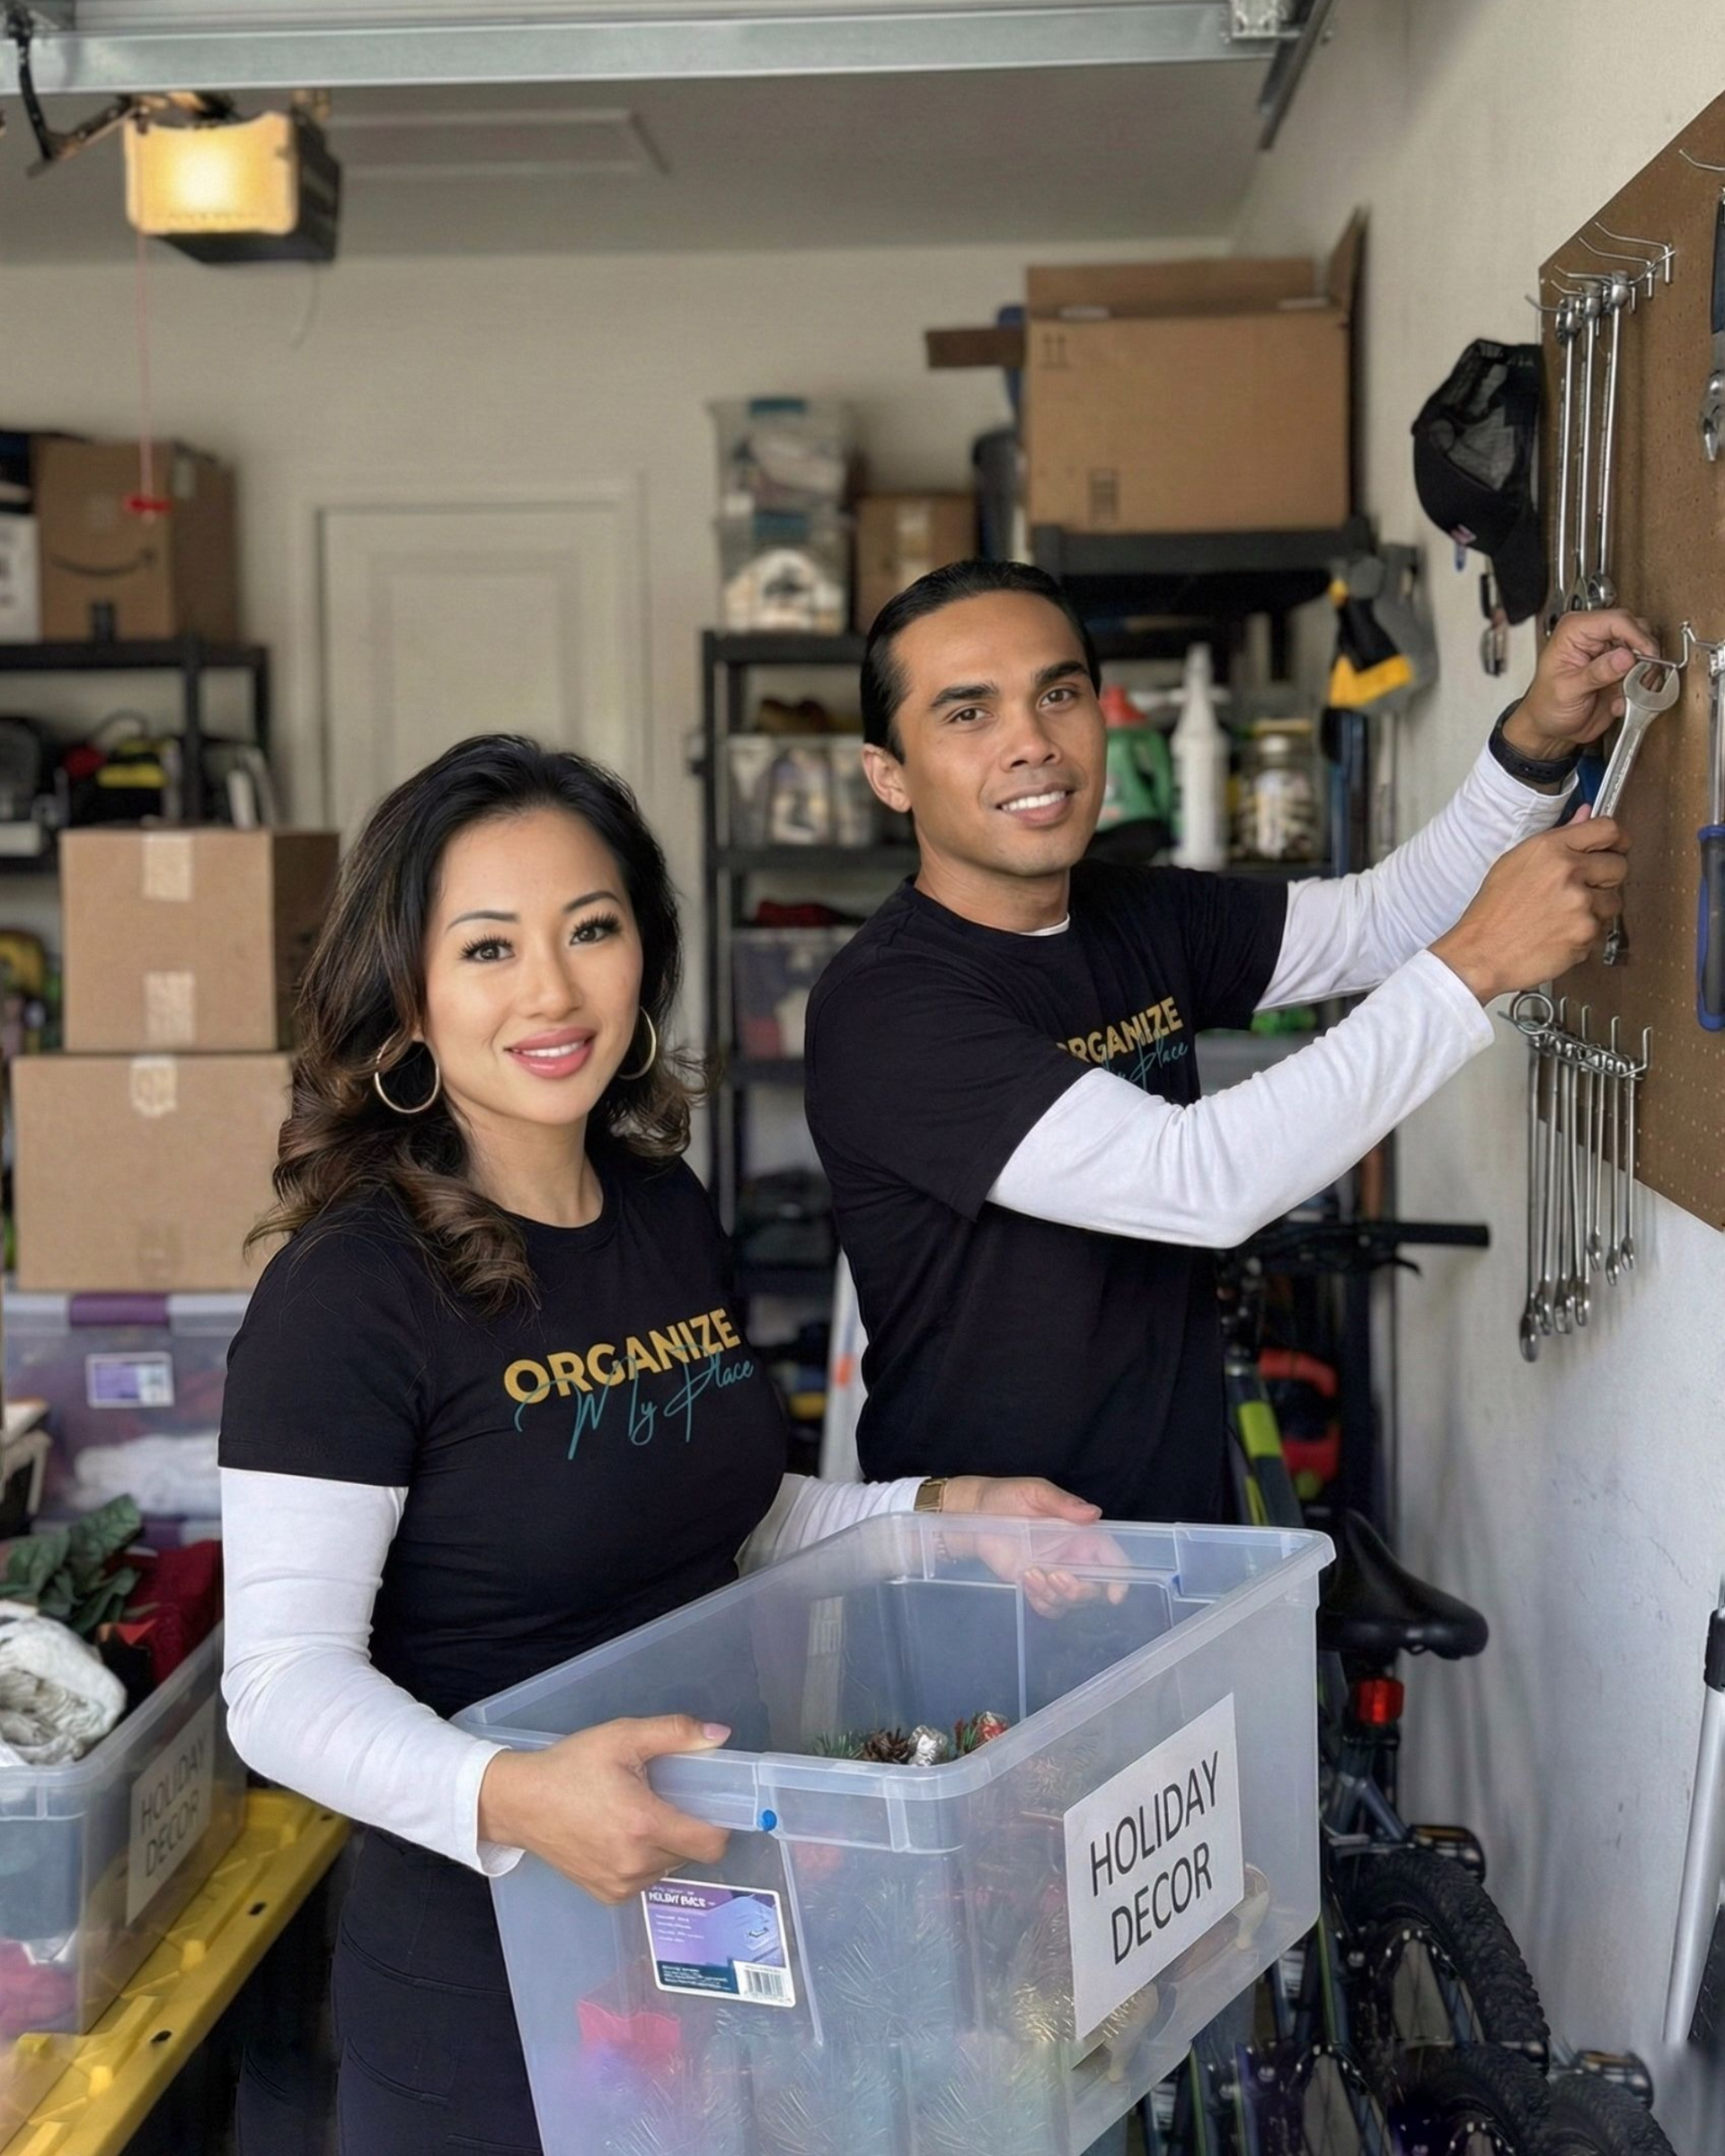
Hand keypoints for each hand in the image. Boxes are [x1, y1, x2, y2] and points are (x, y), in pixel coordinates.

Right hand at [477, 1715, 729, 1903]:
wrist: (520, 1803)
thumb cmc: (571, 1766)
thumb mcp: (622, 1737)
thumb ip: (675, 1733)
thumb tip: (719, 1736)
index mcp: (644, 1825)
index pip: (710, 1844)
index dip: (719, 1825)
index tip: (711, 1805)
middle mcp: (636, 1863)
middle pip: (690, 1853)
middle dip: (686, 1828)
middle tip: (665, 1800)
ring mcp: (620, 1885)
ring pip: (668, 1867)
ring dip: (665, 1846)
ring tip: (637, 1816)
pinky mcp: (607, 1895)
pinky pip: (644, 1880)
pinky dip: (643, 1861)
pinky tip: (620, 1836)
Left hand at [940, 1475, 1127, 1614]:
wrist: (974, 1514)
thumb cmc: (1006, 1497)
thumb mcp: (1035, 1492)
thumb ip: (1063, 1503)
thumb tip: (1094, 1513)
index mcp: (1081, 1534)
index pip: (1112, 1559)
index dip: (1119, 1578)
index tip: (1114, 1595)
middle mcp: (1073, 1557)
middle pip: (1094, 1588)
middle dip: (1079, 1591)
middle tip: (1054, 1577)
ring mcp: (1054, 1574)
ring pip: (1071, 1602)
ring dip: (1055, 1597)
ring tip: (1030, 1574)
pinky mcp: (1035, 1586)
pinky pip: (1049, 1607)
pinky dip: (1041, 1603)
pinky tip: (1025, 1582)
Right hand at [1430, 808, 1627, 1001]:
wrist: (1481, 953)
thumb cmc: (1493, 912)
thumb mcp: (1516, 862)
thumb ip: (1559, 838)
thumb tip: (1585, 815)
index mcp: (1550, 849)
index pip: (1607, 829)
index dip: (1617, 840)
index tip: (1617, 847)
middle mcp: (1568, 871)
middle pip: (1619, 865)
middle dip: (1606, 878)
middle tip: (1582, 889)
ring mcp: (1580, 903)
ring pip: (1614, 901)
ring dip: (1597, 909)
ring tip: (1565, 915)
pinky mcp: (1586, 932)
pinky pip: (1602, 929)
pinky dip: (1586, 934)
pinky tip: (1560, 933)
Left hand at [1510, 608, 1656, 757]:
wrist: (1550, 729)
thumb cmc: (1546, 706)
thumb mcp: (1566, 690)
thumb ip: (1596, 673)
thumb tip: (1624, 657)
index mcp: (1575, 630)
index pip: (1617, 620)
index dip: (1636, 638)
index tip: (1644, 658)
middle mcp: (1595, 636)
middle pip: (1639, 631)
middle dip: (1644, 658)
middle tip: (1636, 681)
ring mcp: (1612, 652)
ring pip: (1647, 652)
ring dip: (1643, 676)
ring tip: (1625, 695)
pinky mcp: (1623, 669)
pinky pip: (1647, 672)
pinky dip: (1642, 688)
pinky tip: (1623, 701)